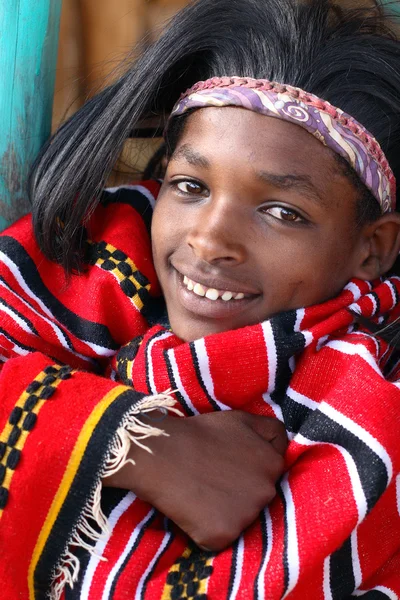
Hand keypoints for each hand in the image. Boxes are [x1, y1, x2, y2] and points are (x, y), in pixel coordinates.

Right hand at [105, 410, 286, 550]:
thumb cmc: (199, 433)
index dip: (247, 469)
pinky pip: (219, 538)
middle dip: (238, 491)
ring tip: (200, 490)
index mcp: (274, 464)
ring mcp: (246, 516)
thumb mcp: (241, 419)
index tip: (227, 464)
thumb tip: (286, 445)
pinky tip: (192, 509)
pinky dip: (206, 529)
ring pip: (239, 520)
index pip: (269, 474)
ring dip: (223, 511)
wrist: (160, 453)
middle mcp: (267, 492)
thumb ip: (272, 430)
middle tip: (211, 477)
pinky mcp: (223, 536)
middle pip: (256, 499)